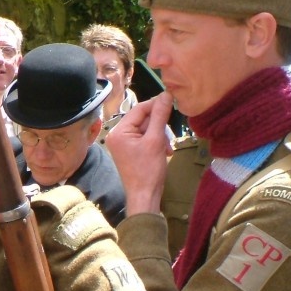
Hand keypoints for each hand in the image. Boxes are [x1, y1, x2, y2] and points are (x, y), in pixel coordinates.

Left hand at [105, 91, 174, 215]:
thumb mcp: (156, 140)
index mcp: (119, 131)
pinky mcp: (130, 151)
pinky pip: (145, 138)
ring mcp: (123, 144)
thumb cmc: (148, 170)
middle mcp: (117, 135)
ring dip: (160, 135)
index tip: (173, 100)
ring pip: (147, 129)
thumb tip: (166, 94)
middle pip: (143, 119)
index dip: (156, 104)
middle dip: (159, 126)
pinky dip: (156, 142)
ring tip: (166, 148)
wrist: (144, 196)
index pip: (139, 109)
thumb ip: (160, 116)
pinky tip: (164, 151)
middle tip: (169, 136)